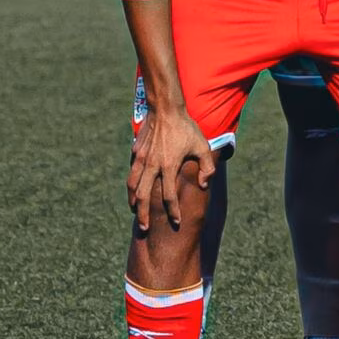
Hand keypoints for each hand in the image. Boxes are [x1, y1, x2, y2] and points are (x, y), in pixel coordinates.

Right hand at [128, 107, 217, 230]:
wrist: (165, 109)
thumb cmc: (186, 128)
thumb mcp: (202, 146)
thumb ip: (206, 167)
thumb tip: (203, 185)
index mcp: (169, 165)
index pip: (169, 196)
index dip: (173, 211)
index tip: (176, 222)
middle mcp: (152, 165)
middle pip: (143, 196)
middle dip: (143, 215)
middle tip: (144, 228)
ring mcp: (141, 159)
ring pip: (132, 186)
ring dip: (133, 201)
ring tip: (135, 212)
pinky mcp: (135, 153)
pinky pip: (132, 173)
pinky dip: (131, 185)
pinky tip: (134, 192)